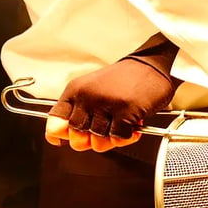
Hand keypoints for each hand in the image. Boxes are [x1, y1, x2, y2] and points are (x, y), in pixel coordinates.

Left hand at [45, 33, 180, 151]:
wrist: (151, 65)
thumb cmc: (125, 80)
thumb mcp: (93, 90)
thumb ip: (80, 111)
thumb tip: (65, 138)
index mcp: (76, 90)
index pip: (55, 122)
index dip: (60, 135)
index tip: (65, 138)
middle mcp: (88, 96)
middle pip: (77, 137)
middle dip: (90, 141)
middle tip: (103, 132)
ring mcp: (106, 104)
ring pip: (98, 142)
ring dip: (112, 139)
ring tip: (120, 126)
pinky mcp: (125, 112)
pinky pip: (119, 139)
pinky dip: (127, 137)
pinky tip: (132, 127)